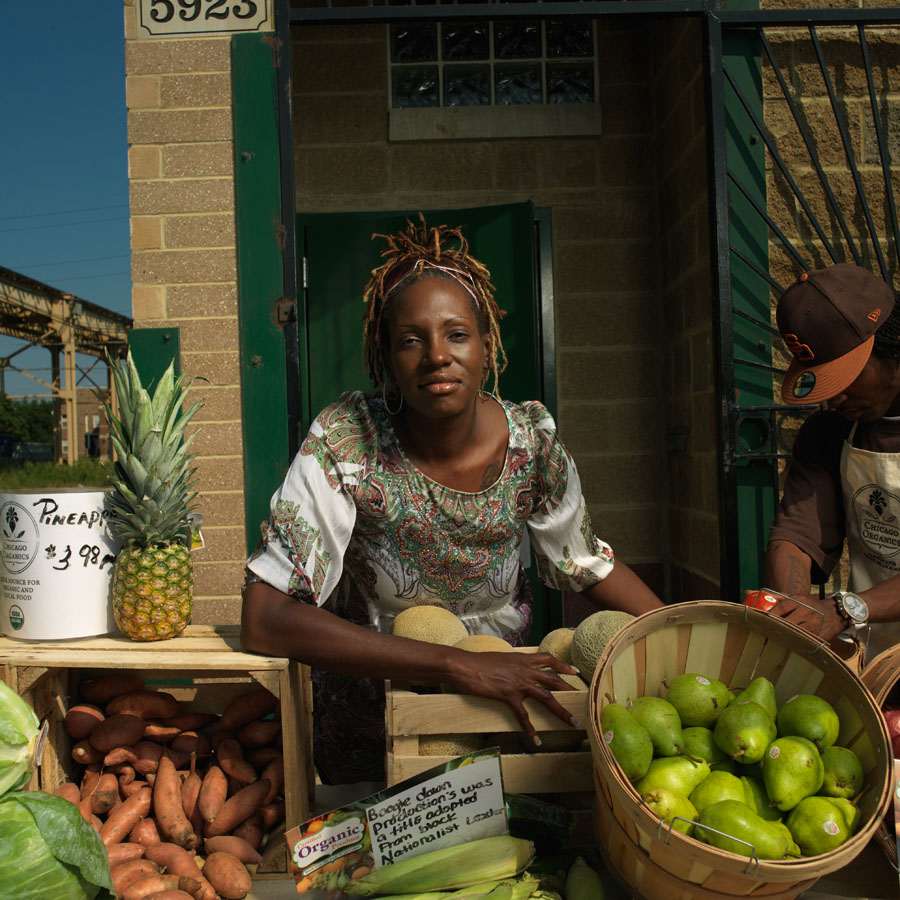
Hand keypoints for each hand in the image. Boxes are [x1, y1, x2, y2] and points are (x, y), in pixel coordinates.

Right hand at [442, 650, 580, 746]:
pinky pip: (523, 715)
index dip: (563, 666)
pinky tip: (536, 740)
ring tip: (572, 722)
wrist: (465, 665)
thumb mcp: (500, 658)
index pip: (548, 659)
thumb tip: (514, 668)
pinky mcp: (508, 695)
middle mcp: (525, 670)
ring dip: (561, 710)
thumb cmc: (478, 661)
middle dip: (570, 690)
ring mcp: (518, 683)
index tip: (575, 672)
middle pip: (553, 679)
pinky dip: (530, 729)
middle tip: (583, 699)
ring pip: (546, 697)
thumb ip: (512, 663)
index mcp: (522, 659)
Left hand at [765, 592, 846, 641]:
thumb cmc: (810, 605)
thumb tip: (750, 593)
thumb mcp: (796, 597)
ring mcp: (813, 625)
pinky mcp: (818, 637)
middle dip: (772, 628)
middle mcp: (806, 612)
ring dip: (781, 637)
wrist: (835, 614)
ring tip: (768, 641)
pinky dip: (793, 644)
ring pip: (793, 634)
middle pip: (785, 622)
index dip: (768, 615)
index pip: (780, 608)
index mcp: (800, 601)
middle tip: (761, 633)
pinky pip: (802, 642)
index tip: (758, 620)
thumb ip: (775, 597)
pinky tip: (784, 646)